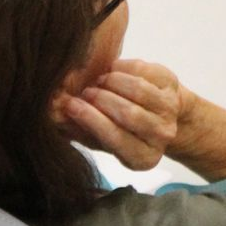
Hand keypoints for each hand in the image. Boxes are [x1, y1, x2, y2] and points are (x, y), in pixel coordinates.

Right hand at [56, 58, 181, 170]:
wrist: (161, 114)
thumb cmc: (122, 129)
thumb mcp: (99, 138)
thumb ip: (79, 130)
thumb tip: (54, 113)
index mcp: (143, 157)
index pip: (115, 138)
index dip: (91, 120)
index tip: (71, 105)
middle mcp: (162, 135)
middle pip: (128, 113)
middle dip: (100, 99)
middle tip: (85, 92)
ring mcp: (170, 108)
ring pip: (137, 89)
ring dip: (111, 81)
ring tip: (98, 82)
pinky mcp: (172, 84)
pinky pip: (143, 70)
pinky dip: (122, 67)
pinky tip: (112, 72)